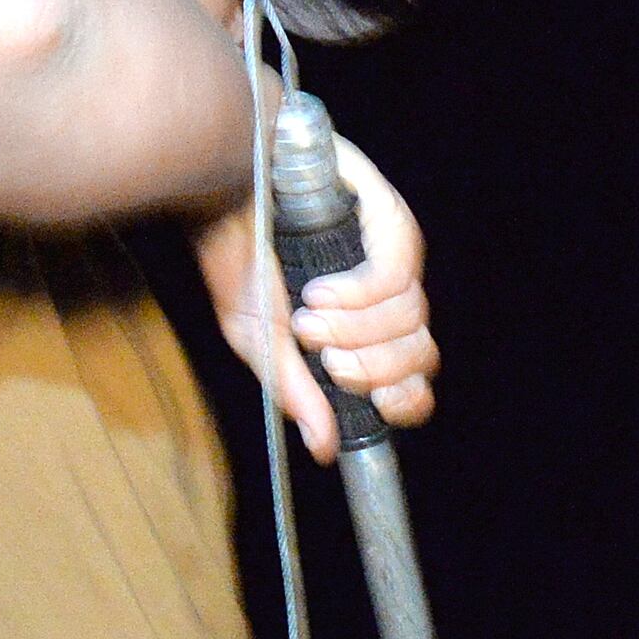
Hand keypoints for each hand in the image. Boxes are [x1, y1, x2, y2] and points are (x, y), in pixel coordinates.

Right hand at [189, 131, 436, 464]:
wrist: (215, 189)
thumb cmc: (235, 260)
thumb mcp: (259, 341)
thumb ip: (296, 392)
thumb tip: (325, 450)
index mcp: (365, 329)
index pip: (417, 379)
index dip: (407, 400)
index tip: (376, 405)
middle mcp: (388, 294)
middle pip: (422, 354)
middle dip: (373, 369)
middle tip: (325, 356)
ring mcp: (393, 253)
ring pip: (412, 317)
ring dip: (358, 330)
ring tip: (309, 316)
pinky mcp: (389, 214)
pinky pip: (399, 271)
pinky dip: (361, 293)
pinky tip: (323, 290)